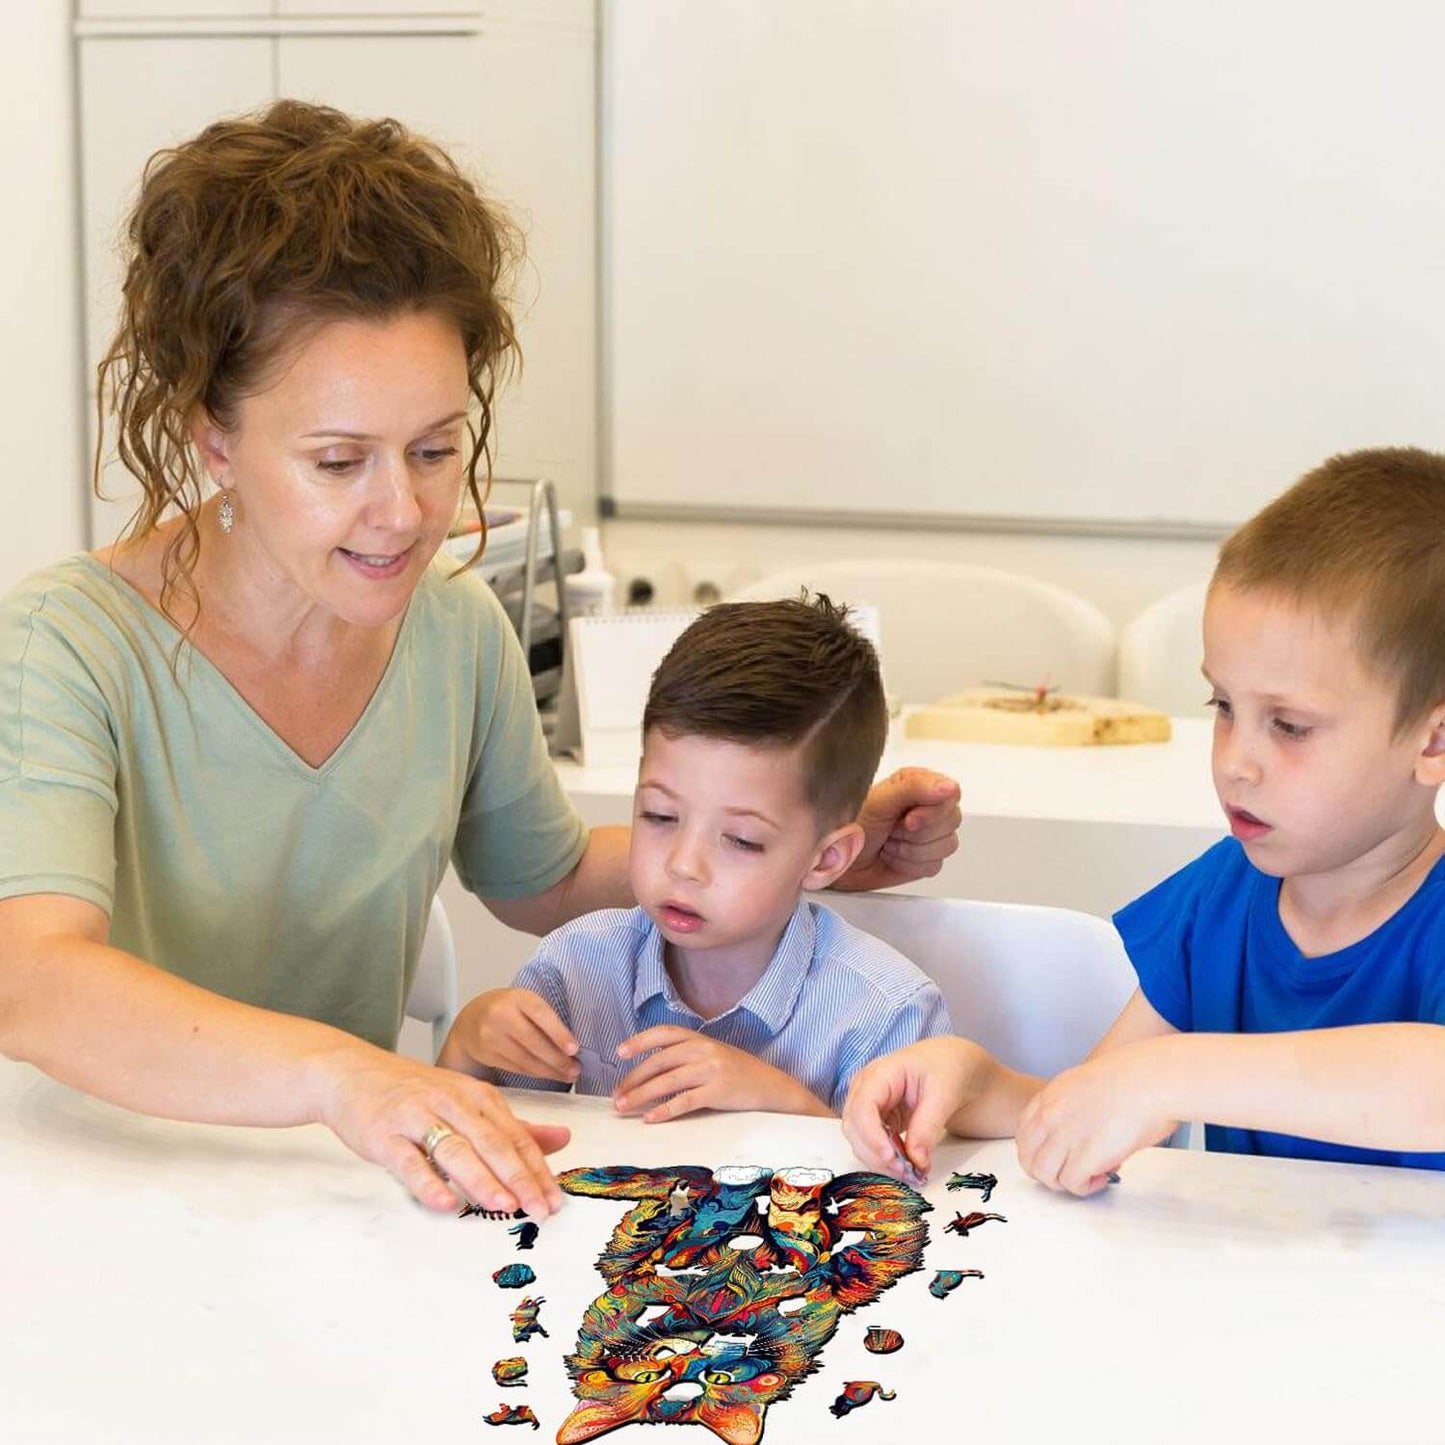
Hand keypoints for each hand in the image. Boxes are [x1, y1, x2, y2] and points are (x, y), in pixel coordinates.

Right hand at [317, 1044, 570, 1215]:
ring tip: (505, 1205)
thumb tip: (562, 1140)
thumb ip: (513, 1126)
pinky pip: (410, 1162)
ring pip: (456, 1150)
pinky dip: (429, 1183)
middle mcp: (451, 1102)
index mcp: (476, 1096)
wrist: (351, 1073)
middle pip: (492, 1143)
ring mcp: (417, 1117)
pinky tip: (446, 1203)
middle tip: (540, 1208)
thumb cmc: (414, 1092)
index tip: (555, 1198)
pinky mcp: (385, 1135)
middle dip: (520, 1177)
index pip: (515, 1136)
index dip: (538, 1168)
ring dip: (482, 1179)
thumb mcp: (468, 1100)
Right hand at [437, 988, 578, 1083]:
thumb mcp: (524, 1003)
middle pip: (533, 1041)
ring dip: (549, 1070)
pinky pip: (516, 1067)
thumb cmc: (507, 1009)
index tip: (574, 1048)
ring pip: (525, 1059)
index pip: (541, 1014)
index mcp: (517, 997)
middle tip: (575, 1068)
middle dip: (557, 1059)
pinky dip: (535, 1073)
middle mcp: (501, 1014)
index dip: (559, 1033)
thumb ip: (544, 1018)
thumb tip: (571, 1045)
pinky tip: (548, 1074)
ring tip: (567, 1074)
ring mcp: (491, 1035)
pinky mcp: (487, 1054)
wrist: (472, 1018)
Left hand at [612, 1026, 830, 1121]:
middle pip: (659, 1061)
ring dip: (641, 1095)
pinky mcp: (719, 1091)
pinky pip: (685, 1101)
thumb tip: (649, 1071)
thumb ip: (686, 1056)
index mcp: (700, 1038)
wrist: (772, 1087)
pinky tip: (650, 1118)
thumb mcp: (712, 1055)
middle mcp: (704, 1049)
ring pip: (667, 1081)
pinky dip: (665, 1110)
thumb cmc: (737, 1073)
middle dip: (633, 1078)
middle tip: (616, 1094)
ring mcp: (712, 1069)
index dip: (640, 1041)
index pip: (664, 1033)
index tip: (619, 1052)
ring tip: (623, 1107)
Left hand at [832, 768, 961, 891]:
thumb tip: (950, 787)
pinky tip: (891, 856)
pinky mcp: (924, 858)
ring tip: (888, 843)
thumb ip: (915, 788)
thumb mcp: (879, 800)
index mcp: (918, 783)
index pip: (950, 795)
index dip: (932, 812)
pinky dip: (908, 865)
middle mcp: (926, 806)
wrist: (833, 857)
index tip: (908, 821)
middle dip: (916, 833)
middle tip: (891, 831)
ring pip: (945, 846)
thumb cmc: (850, 823)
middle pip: (951, 822)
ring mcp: (928, 834)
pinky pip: (934, 865)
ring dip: (910, 850)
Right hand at [842, 1036, 991, 1181]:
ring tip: (912, 1171)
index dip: (871, 1136)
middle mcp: (865, 1088)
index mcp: (880, 1073)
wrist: (948, 1064)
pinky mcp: (874, 1121)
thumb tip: (916, 1160)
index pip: (862, 1106)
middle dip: (877, 1155)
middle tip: (908, 1172)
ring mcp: (866, 1105)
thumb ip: (928, 1126)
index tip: (892, 1158)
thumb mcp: (943, 1094)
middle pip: (854, 1128)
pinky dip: (886, 1159)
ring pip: (859, 1140)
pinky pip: (870, 1144)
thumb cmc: (944, 1068)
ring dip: (881, 1161)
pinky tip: (907, 1164)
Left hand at [1015, 1045, 1177, 1195]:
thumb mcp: (1087, 1082)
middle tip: (1070, 1172)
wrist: (1154, 1080)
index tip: (1055, 1157)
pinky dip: (1086, 1187)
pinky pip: (1071, 1184)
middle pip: (1028, 1158)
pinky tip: (1102, 1177)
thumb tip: (1080, 1131)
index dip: (1038, 1151)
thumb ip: (1072, 1106)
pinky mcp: (1086, 1156)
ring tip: (1090, 1175)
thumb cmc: (1134, 1078)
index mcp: (1051, 1095)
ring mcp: (1065, 1136)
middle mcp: (1051, 1115)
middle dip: (1047, 1172)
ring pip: (1044, 1175)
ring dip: (1065, 1182)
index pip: (1024, 1132)